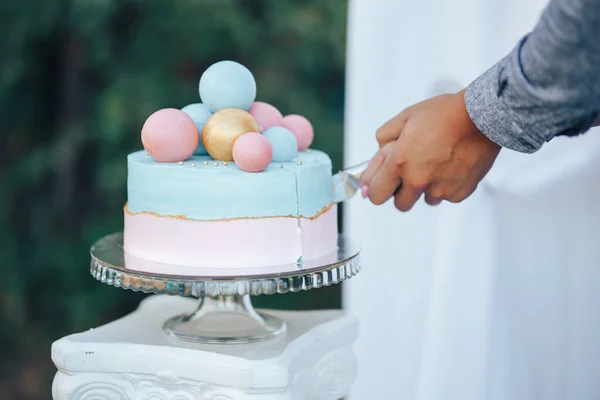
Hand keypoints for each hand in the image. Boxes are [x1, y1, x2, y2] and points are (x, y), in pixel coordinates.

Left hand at [361, 89, 500, 210]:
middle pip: (400, 204)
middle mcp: (418, 181)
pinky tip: (451, 166)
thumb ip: (384, 139)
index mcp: (400, 163)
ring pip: (425, 200)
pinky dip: (446, 186)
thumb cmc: (444, 114)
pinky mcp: (459, 193)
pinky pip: (446, 196)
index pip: (375, 194)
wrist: (481, 117)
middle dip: (401, 191)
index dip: (376, 187)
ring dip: (425, 188)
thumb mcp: (405, 118)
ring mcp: (440, 190)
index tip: (380, 182)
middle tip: (409, 173)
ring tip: (435, 164)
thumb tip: (377, 157)